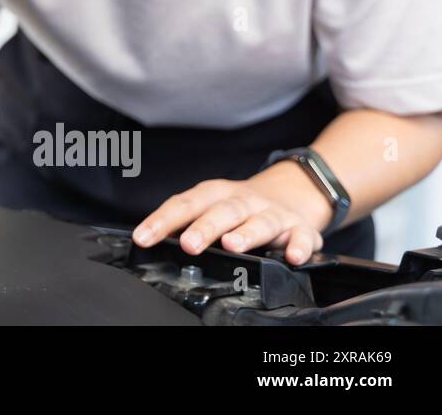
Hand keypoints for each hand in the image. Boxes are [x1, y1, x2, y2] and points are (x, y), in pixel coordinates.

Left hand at [131, 164, 332, 265]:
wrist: (293, 191)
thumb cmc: (240, 206)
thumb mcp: (212, 206)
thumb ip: (187, 221)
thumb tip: (151, 238)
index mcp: (216, 194)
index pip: (185, 204)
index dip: (162, 221)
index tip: (144, 237)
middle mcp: (244, 201)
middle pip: (223, 211)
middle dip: (205, 227)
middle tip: (188, 244)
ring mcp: (273, 214)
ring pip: (261, 222)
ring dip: (247, 233)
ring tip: (233, 245)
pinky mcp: (301, 228)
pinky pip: (302, 237)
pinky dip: (300, 246)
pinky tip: (293, 256)